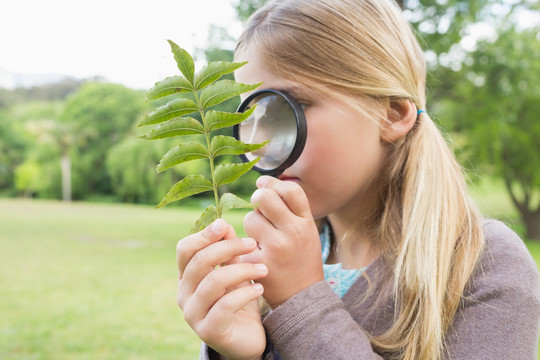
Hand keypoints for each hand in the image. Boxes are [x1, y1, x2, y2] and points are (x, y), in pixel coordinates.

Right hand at [176, 219, 266, 359]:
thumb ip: (228, 251)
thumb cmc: (239, 300)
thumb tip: (222, 223)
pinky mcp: (208, 331)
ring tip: (263, 268)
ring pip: (214, 281)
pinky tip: (260, 289)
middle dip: (229, 247)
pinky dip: (246, 293)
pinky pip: (225, 305)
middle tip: (253, 243)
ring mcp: (192, 314)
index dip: (203, 235)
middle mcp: (183, 294)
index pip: (185, 249)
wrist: (248, 338)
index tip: (225, 225)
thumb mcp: (235, 271)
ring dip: (243, 270)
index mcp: (186, 277)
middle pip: (200, 261)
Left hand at [243, 176, 323, 307]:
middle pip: (265, 198)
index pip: (290, 189)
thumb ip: (289, 207)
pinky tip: (253, 254)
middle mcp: (293, 232)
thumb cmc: (301, 258)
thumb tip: (261, 182)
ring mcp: (276, 248)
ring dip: (251, 225)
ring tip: (261, 238)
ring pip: (250, 218)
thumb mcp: (306, 230)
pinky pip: (241, 242)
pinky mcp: (258, 264)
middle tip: (260, 211)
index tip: (266, 189)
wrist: (302, 298)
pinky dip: (243, 246)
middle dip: (258, 201)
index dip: (274, 185)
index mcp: (306, 223)